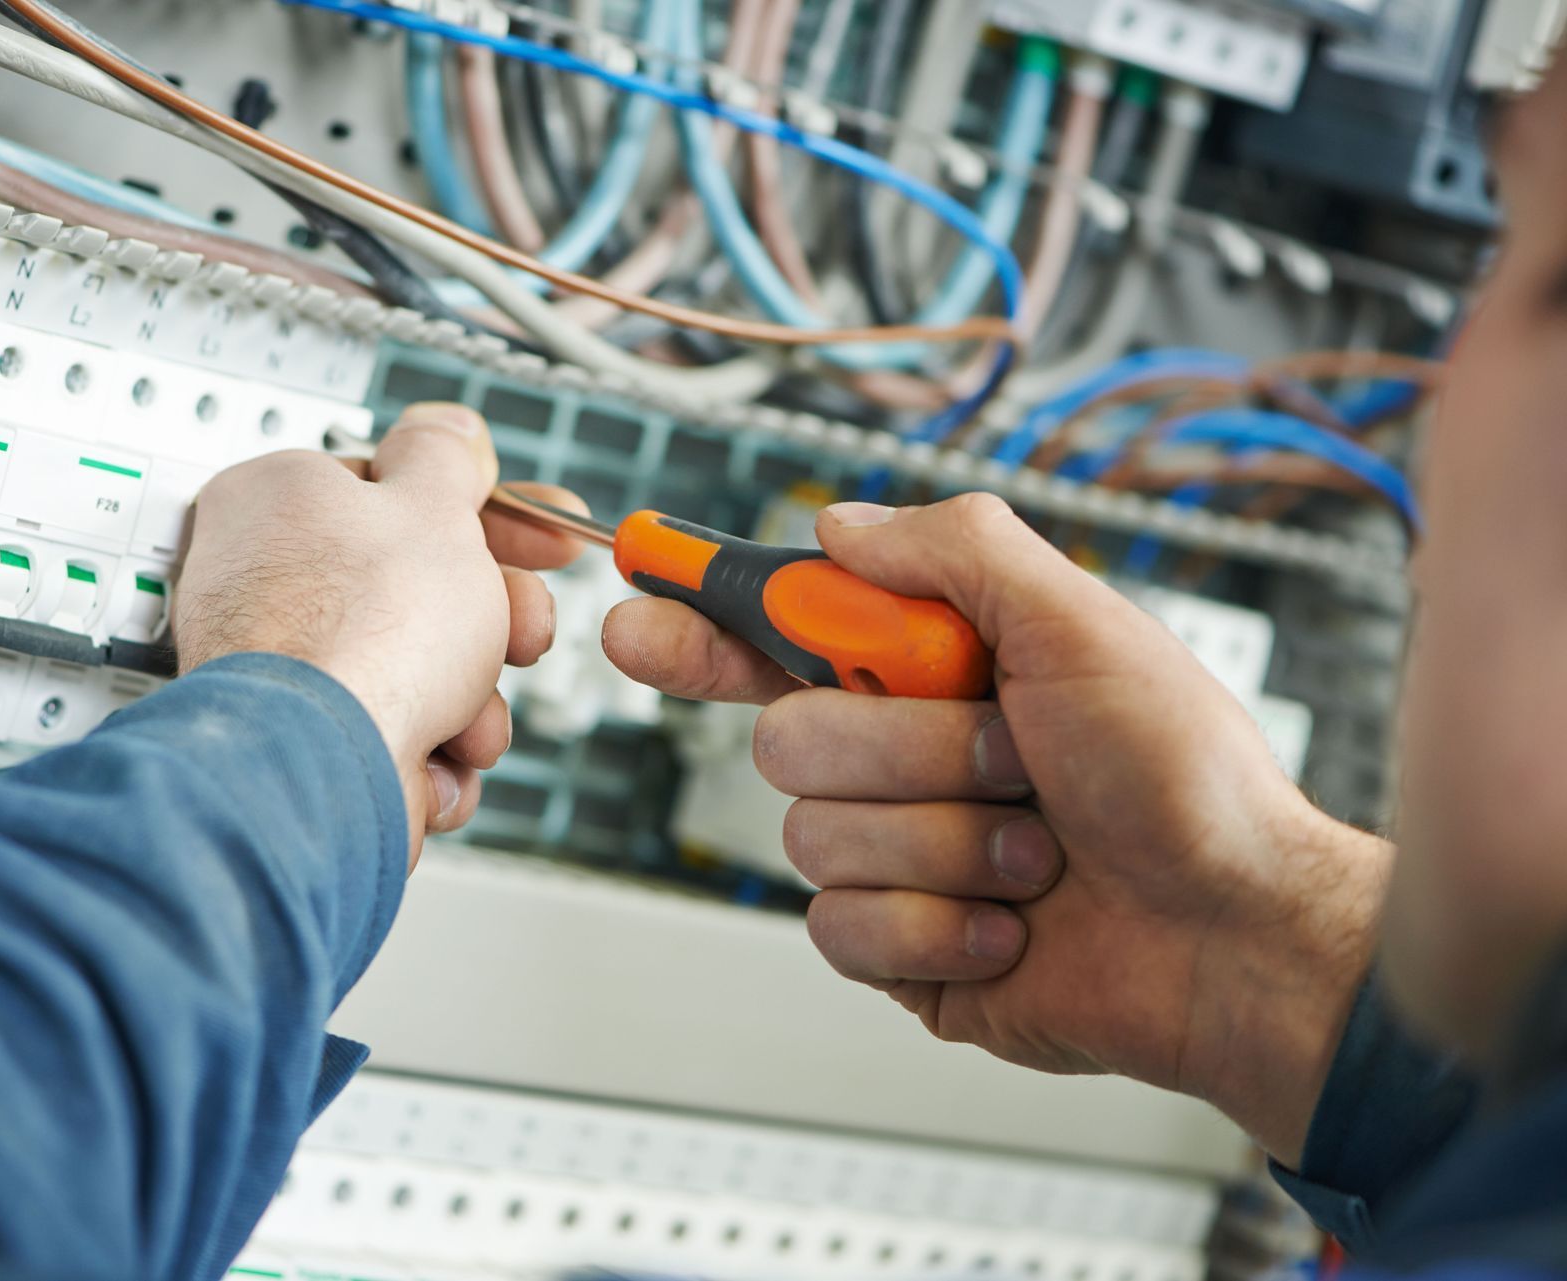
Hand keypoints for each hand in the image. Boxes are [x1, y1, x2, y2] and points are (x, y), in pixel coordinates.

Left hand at [174, 402, 585, 861]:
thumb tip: (447, 427)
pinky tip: (434, 765)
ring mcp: (282, 671)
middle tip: (524, 632)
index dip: (488, 517)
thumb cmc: (361, 634)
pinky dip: (428, 757)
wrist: (321, 771)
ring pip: (415, 673)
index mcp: (282, 500)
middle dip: (491, 625)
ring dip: (470, 703)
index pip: (399, 493)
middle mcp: (266, 581)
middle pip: (417, 590)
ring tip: (470, 722)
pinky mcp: (302, 745)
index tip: (542, 540)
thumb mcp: (432, 508)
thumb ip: (446, 459)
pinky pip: (390, 737)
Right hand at [603, 494, 1389, 1163]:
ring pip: (812, 838)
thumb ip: (953, 551)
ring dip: (945, 842)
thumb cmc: (1187, 778)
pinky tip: (1012, 923)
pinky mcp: (897, 949)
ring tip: (1035, 852)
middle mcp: (902, 756)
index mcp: (932, 670)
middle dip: (910, 750)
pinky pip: (838, 929)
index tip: (636, 606)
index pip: (779, 633)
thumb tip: (838, 526)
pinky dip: (938, 924)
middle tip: (1013, 757)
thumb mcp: (1081, 621)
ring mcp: (897, 856)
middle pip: (786, 737)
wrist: (1237, 935)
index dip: (701, 619)